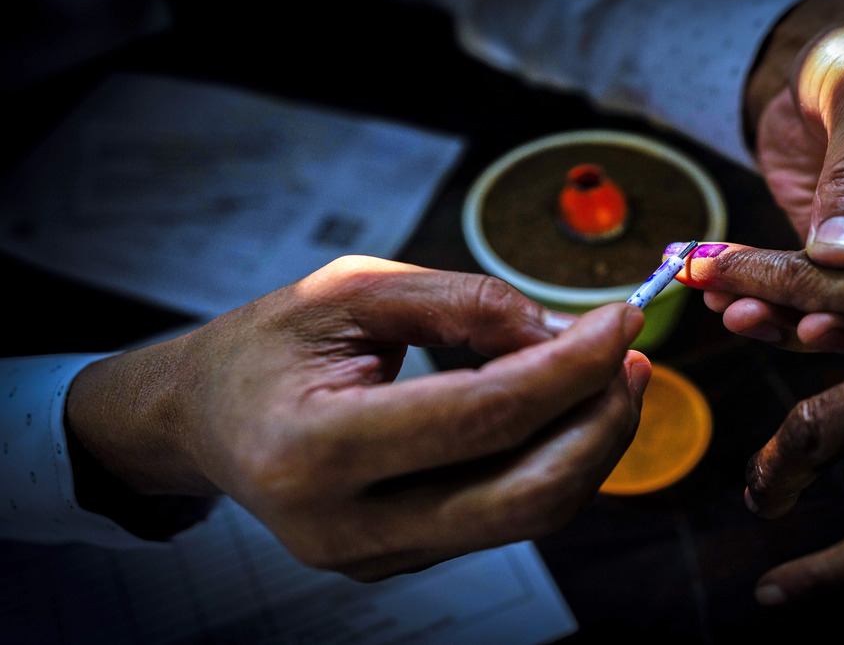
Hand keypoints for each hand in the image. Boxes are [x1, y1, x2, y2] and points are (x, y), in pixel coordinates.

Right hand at [65, 256, 650, 579]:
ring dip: (588, 446)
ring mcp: (373, 556)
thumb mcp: (351, 291)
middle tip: (629, 357)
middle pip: (524, 495)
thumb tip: (563, 331)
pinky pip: (502, 517)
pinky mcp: (398, 561)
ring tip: (608, 376)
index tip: (620, 321)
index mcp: (312, 447)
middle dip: (600, 423)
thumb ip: (461, 302)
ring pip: (527, 517)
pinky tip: (559, 409)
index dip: (568, 368)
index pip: (480, 416)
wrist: (205, 419)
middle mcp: (343, 525)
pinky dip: (548, 461)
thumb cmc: (267, 348)